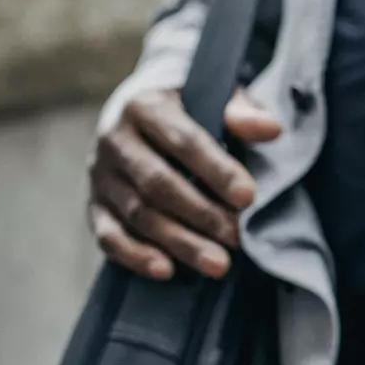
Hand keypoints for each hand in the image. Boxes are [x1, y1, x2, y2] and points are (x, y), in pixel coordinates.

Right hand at [87, 88, 281, 278]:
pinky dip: (135, 255)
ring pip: (137, 214)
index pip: (184, 141)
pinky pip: (108, 235)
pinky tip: (167, 270)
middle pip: (158, 183)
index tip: (249, 197)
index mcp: (145, 105)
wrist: (138, 107)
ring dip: (179, 242)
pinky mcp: (94, 203)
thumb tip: (271, 130)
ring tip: (219, 263)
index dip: (217, 171)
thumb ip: (242, 111)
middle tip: (238, 238)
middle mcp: (114, 139)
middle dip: (201, 214)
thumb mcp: (215, 94)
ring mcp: (100, 174)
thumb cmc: (189, 103)